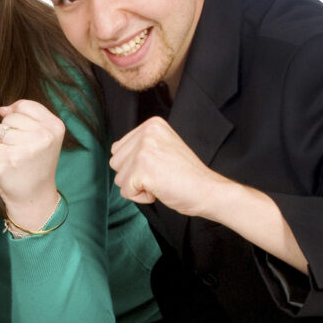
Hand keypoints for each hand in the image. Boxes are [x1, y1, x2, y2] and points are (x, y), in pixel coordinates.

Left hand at [0, 99, 64, 230]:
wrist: (35, 196)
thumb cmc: (37, 163)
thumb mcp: (44, 136)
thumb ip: (26, 116)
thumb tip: (2, 109)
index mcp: (54, 127)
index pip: (25, 106)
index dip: (17, 117)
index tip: (23, 133)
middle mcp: (43, 137)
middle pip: (8, 119)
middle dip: (8, 133)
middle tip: (20, 150)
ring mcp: (24, 150)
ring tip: (12, 157)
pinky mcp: (7, 161)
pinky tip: (5, 166)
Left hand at [109, 116, 227, 214]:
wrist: (207, 190)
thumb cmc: (186, 175)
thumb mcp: (162, 147)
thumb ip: (139, 145)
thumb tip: (114, 150)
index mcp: (151, 125)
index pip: (118, 149)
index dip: (135, 165)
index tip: (160, 165)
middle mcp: (147, 133)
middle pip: (115, 163)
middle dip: (134, 176)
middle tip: (161, 174)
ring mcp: (144, 150)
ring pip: (119, 178)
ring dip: (137, 186)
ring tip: (161, 180)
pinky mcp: (142, 169)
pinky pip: (126, 192)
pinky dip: (142, 197)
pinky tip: (160, 189)